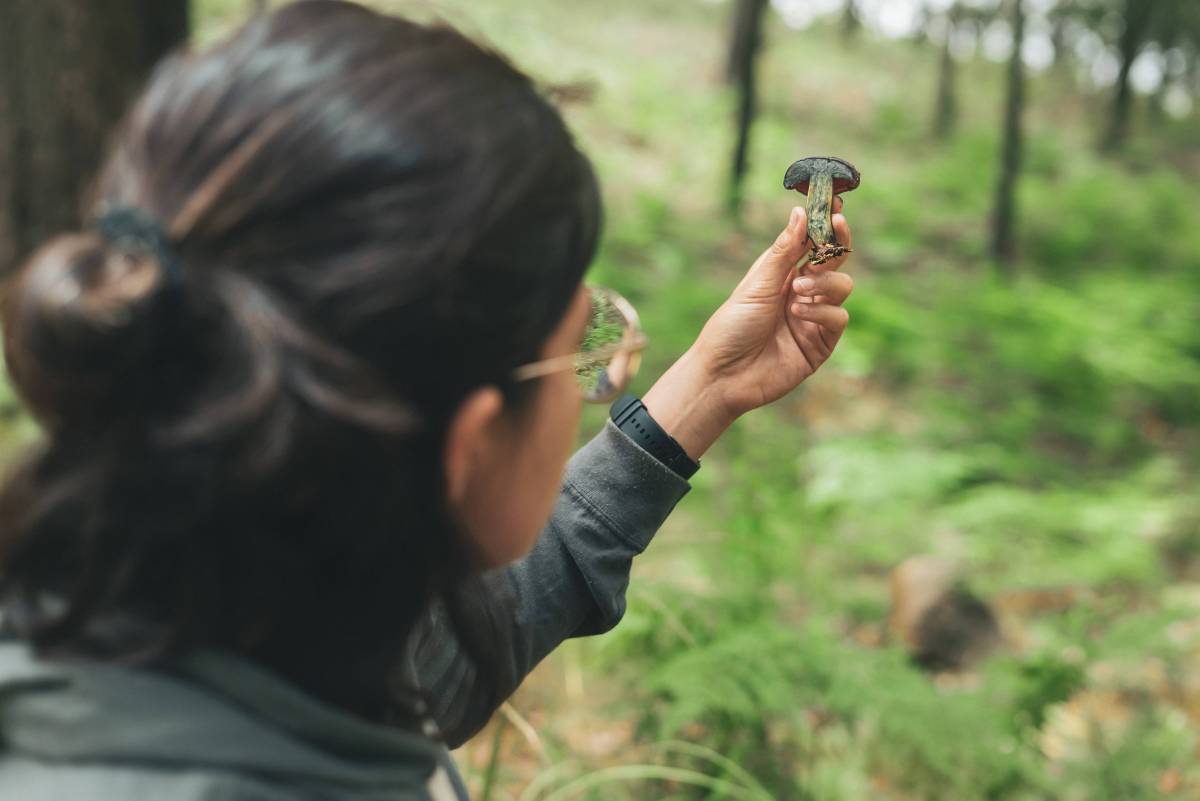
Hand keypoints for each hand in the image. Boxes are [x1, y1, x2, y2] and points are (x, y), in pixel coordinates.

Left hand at [643, 204, 852, 458]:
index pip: (813, 242)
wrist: (723, 374)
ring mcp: (814, 318)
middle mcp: (803, 292)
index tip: (835, 203)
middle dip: (836, 244)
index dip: (826, 223)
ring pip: (843, 287)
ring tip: (798, 290)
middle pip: (835, 260)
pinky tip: (799, 314)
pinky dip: (823, 312)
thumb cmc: (731, 327)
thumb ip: (783, 251)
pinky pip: (838, 318)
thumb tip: (800, 212)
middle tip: (831, 232)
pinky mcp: (821, 344)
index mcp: (784, 273)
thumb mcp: (757, 283)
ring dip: (825, 282)